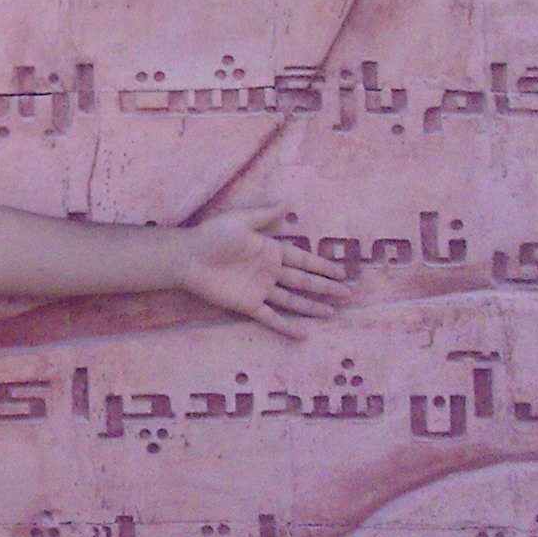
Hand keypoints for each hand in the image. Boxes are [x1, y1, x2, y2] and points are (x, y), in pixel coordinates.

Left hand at [180, 206, 348, 336]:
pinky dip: (287, 327)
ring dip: (312, 307)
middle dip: (325, 287)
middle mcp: (269, 271)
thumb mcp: (241, 220)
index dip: (322, 266)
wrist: (189, 257)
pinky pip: (272, 317)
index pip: (303, 260)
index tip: (341, 271)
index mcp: (269, 251)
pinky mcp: (249, 304)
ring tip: (333, 313)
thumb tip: (287, 202)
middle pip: (304, 281)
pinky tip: (304, 334)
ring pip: (292, 300)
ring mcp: (260, 289)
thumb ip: (264, 214)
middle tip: (348, 294)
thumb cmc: (213, 235)